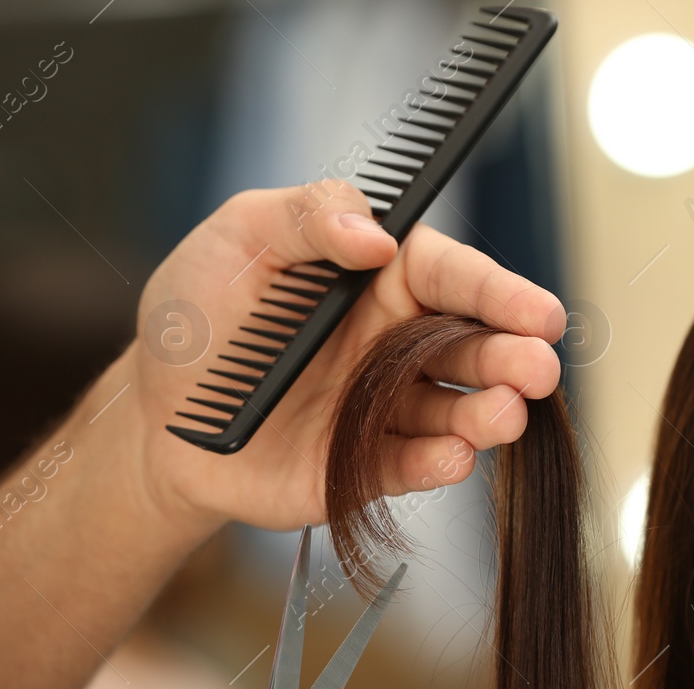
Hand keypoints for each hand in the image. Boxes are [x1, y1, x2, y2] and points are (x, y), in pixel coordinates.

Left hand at [97, 180, 563, 532]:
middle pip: (473, 346)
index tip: (540, 313)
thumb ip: (308, 215)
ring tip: (505, 414)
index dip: (500, 293)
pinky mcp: (365, 468)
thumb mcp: (240, 236)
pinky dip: (438, 463)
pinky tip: (455, 455)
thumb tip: (374, 235)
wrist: (152, 415)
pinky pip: (411, 466)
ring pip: (457, 411)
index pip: (454, 278)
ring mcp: (385, 409)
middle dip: (513, 357)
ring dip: (488, 413)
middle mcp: (396, 344)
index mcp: (380, 279)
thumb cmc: (196, 316)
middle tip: (537, 368)